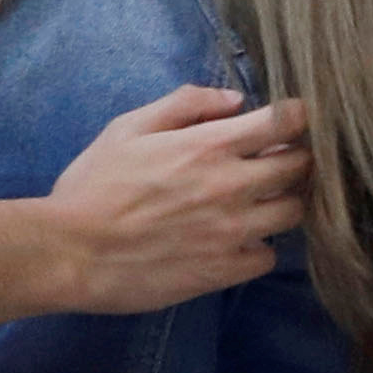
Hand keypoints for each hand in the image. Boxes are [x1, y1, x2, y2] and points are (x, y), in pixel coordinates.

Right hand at [44, 83, 316, 314]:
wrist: (72, 253)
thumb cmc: (93, 186)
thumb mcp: (126, 129)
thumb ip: (183, 104)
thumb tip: (235, 101)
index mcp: (210, 146)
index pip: (285, 123)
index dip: (296, 118)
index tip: (288, 122)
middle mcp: (233, 187)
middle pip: (300, 168)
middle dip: (295, 158)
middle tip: (276, 161)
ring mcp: (234, 232)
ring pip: (294, 213)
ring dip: (282, 202)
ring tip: (259, 202)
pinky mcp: (227, 270)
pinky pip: (269, 256)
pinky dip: (259, 246)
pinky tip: (236, 241)